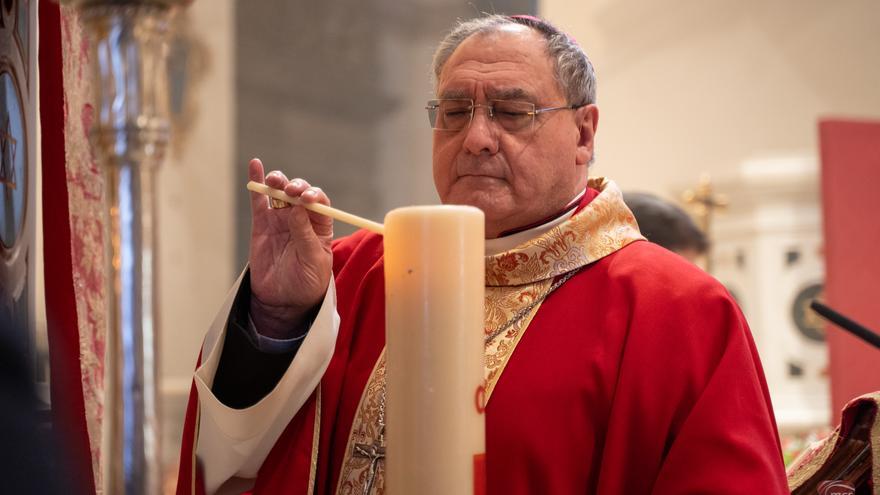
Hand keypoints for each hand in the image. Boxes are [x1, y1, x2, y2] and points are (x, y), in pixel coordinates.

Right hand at [246, 158, 332, 337]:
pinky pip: (259, 200)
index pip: (319, 202)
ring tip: (276, 182)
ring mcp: (281, 219)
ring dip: (279, 181)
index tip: (307, 199)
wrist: (283, 301)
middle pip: (300, 192)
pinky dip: (257, 182)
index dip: (314, 196)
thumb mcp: (313, 261)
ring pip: (280, 192)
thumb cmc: (306, 282)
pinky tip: (256, 164)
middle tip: (292, 193)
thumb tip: (297, 208)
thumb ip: (305, 235)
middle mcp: (302, 218)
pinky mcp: (262, 224)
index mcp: (320, 226)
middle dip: (297, 187)